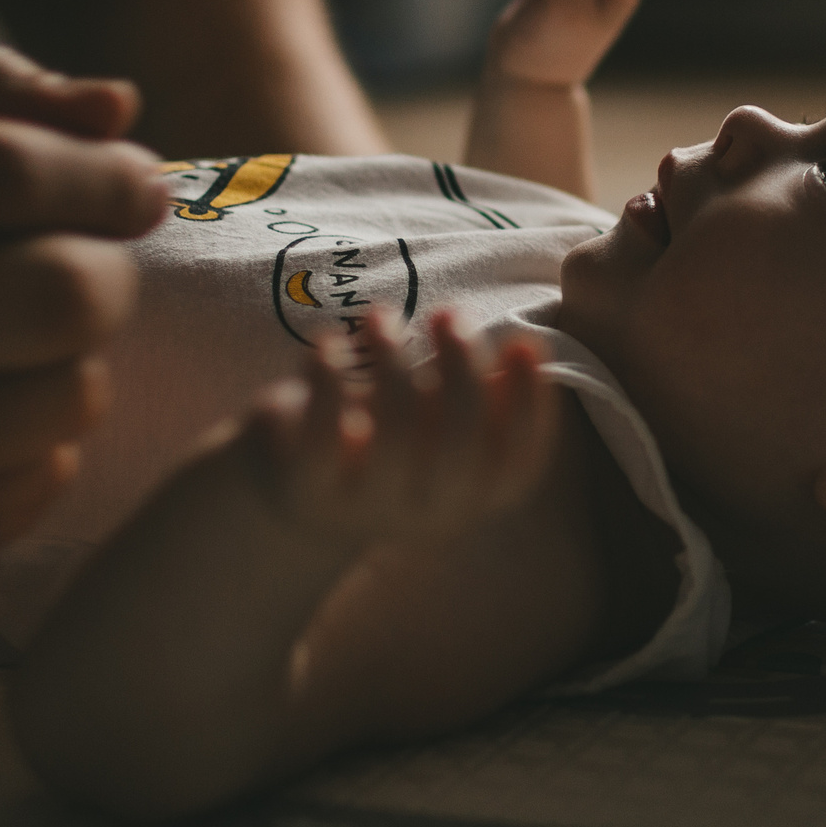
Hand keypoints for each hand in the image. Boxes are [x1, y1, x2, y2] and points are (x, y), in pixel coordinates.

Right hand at [0, 47, 169, 603]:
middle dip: (105, 270)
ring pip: (65, 398)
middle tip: (83, 267)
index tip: (135, 182)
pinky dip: (37, 445)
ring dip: (74, 362)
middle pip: (56, 293)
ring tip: (12, 346)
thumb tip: (122, 108)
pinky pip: (36, 490)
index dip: (99, 172)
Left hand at [241, 309, 557, 548]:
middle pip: (462, 446)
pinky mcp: (305, 491)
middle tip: (448, 312)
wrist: (296, 495)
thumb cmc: (383, 441)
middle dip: (462, 367)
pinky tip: (329, 342)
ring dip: (393, 358)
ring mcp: (365, 508)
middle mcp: (425, 514)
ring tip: (380, 315)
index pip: (518, 465)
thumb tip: (525, 351)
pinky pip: (322, 438)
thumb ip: (480, 398)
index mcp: (470, 499)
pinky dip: (327, 380)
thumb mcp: (437, 424)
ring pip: (394, 435)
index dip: (530, 405)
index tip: (523, 343)